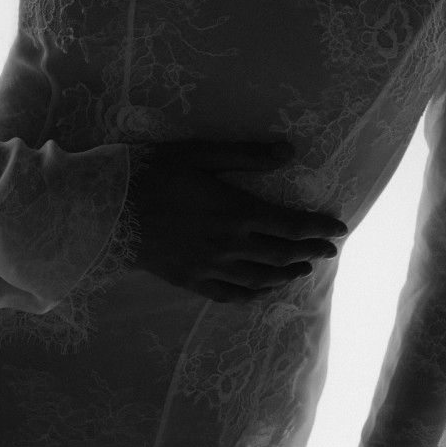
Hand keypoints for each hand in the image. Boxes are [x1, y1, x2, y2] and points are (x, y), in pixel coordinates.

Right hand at [125, 139, 347, 302]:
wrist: (107, 209)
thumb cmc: (151, 173)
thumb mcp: (200, 153)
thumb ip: (246, 155)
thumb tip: (288, 152)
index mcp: (236, 212)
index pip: (291, 225)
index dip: (318, 228)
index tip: (338, 228)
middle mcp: (229, 245)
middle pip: (282, 254)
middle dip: (310, 251)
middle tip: (329, 249)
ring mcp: (210, 267)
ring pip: (261, 278)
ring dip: (287, 274)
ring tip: (302, 268)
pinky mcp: (190, 280)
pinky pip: (231, 294)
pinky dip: (253, 294)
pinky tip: (263, 290)